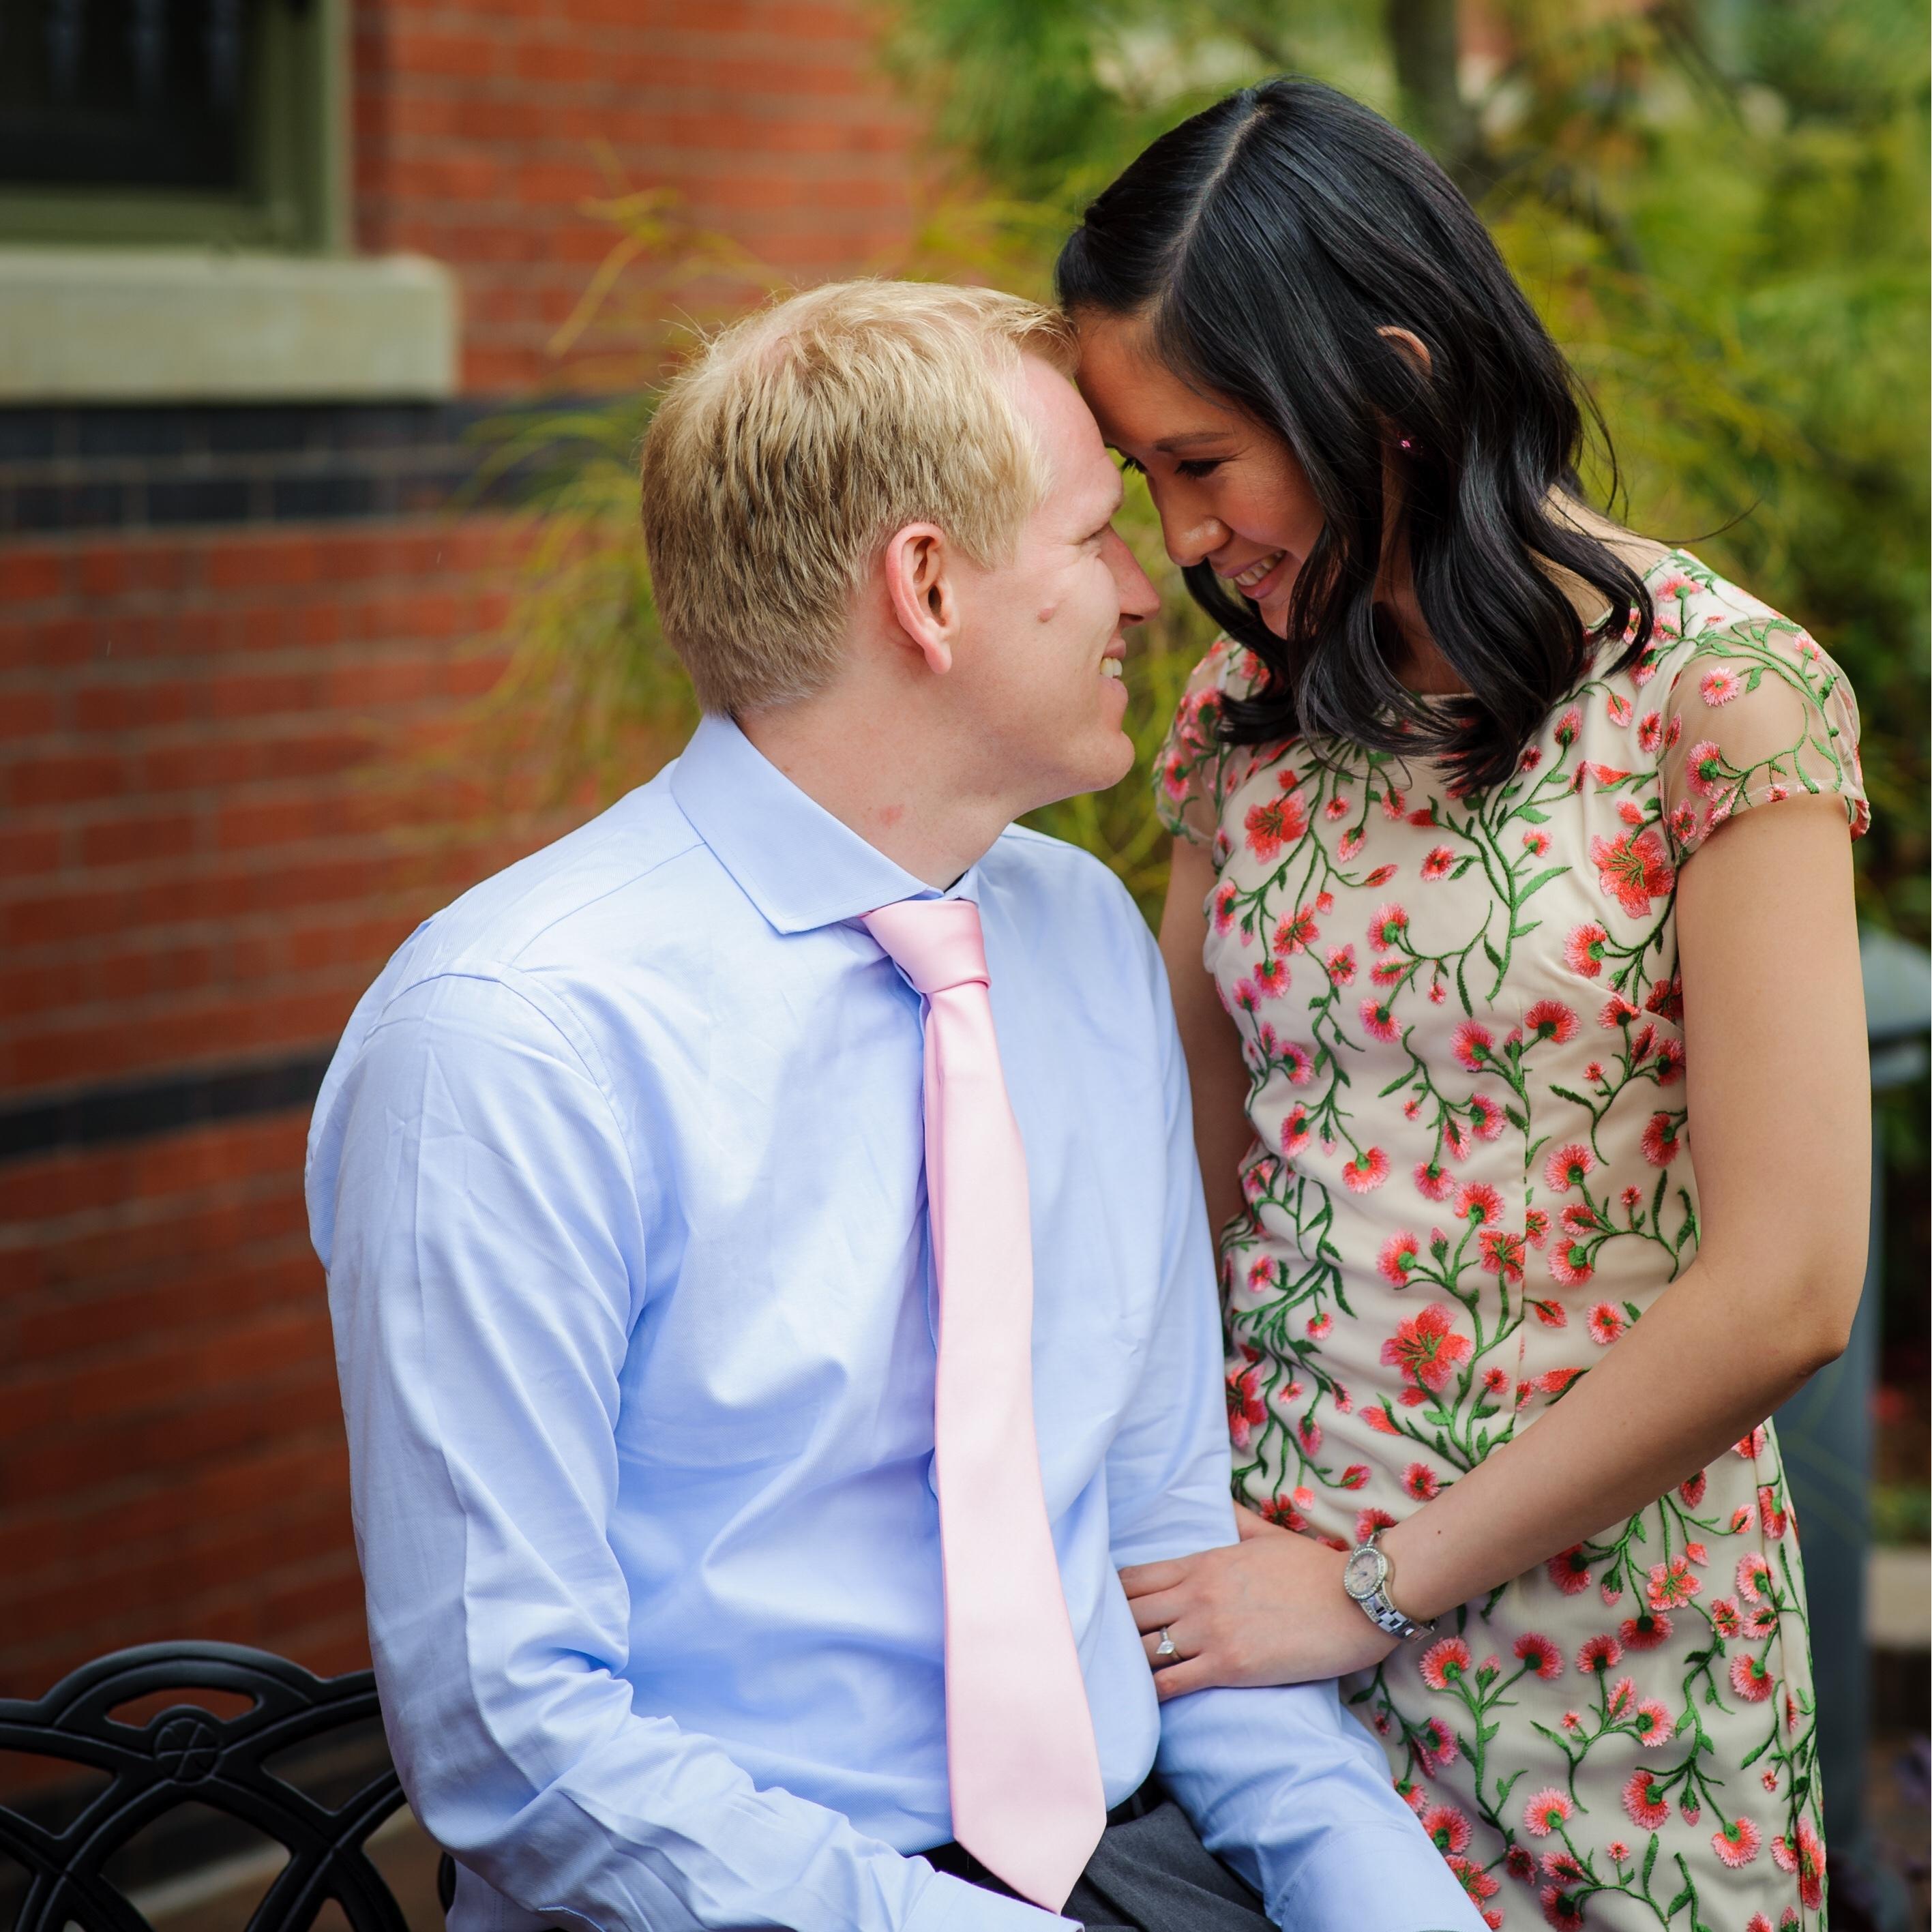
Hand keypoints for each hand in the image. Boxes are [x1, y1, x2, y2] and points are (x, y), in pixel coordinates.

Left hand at [1119, 1506, 1399, 1698]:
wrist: (1357, 1602)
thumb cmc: (1315, 1570)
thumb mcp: (1268, 1535)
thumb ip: (1236, 1519)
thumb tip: (1220, 1503)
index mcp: (1202, 1563)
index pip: (1134, 1579)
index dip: (1114, 1598)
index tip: (1108, 1612)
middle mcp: (1197, 1594)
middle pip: (1129, 1614)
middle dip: (1113, 1631)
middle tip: (1106, 1650)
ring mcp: (1211, 1630)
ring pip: (1144, 1650)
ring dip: (1130, 1664)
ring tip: (1120, 1678)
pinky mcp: (1230, 1666)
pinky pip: (1173, 1683)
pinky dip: (1154, 1692)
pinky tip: (1146, 1699)